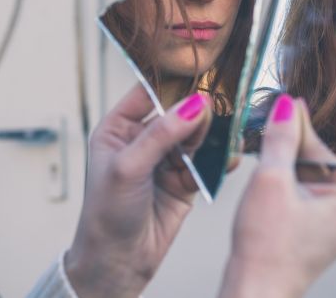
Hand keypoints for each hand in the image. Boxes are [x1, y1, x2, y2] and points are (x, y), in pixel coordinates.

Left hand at [66, 84, 211, 297]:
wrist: (118, 261)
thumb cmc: (106, 213)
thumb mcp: (129, 167)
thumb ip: (161, 135)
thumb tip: (192, 105)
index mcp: (118, 128)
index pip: (148, 94)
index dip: (172, 84)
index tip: (198, 74)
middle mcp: (141, 140)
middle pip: (177, 114)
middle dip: (197, 113)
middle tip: (216, 110)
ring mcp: (164, 161)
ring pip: (195, 137)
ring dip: (210, 136)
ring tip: (226, 134)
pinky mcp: (183, 181)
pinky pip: (205, 163)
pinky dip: (218, 160)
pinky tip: (228, 157)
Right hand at [219, 95, 335, 297]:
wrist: (256, 286)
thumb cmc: (269, 249)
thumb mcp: (272, 180)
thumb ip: (282, 137)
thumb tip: (287, 107)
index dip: (318, 120)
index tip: (295, 104)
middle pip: (335, 151)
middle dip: (305, 138)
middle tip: (279, 121)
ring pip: (324, 166)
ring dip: (297, 155)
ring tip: (274, 151)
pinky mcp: (330, 220)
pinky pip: (317, 182)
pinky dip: (297, 172)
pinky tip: (277, 170)